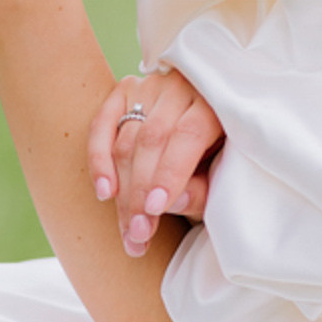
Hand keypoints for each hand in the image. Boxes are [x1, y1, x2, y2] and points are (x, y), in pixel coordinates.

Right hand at [88, 68, 224, 257]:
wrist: (206, 130)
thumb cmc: (219, 159)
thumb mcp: (222, 174)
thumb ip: (203, 190)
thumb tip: (173, 202)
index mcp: (214, 102)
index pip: (187, 135)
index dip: (170, 173)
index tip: (154, 209)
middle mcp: (179, 88)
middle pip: (151, 141)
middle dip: (140, 193)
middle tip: (139, 234)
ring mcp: (149, 87)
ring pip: (125, 142)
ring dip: (122, 193)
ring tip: (129, 233)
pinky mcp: (123, 92)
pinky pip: (101, 126)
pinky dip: (98, 161)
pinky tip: (104, 193)